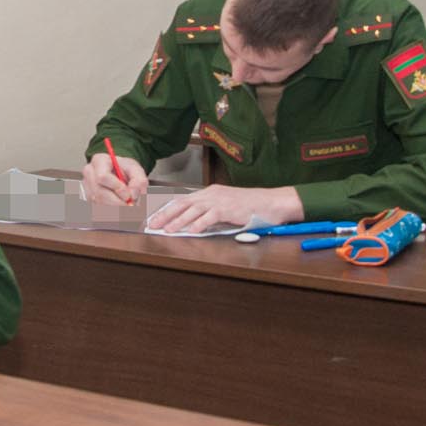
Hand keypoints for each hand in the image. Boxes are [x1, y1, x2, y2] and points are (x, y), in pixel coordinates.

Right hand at [82, 152, 148, 204]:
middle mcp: (89, 174)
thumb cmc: (124, 169)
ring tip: (127, 206)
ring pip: (99, 204)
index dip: (117, 188)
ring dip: (116, 209)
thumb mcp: (135, 169)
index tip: (128, 195)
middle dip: (118, 203)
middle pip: (100, 194)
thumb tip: (133, 194)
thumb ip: (139, 180)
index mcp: (99, 161)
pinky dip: (112, 212)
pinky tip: (120, 208)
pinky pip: (99, 210)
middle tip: (130, 206)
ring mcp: (87, 187)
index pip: (103, 177)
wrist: (119, 173)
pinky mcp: (88, 199)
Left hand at [146, 184, 302, 234]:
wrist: (272, 202)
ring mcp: (220, 201)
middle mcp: (211, 194)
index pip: (182, 201)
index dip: (167, 210)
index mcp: (209, 193)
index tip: (155, 218)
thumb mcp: (226, 206)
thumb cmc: (250, 207)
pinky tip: (191, 232)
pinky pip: (210, 217)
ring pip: (193, 210)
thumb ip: (209, 213)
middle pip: (183, 204)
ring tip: (167, 229)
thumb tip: (192, 225)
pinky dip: (199, 224)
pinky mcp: (230, 209)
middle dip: (166, 214)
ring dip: (178, 221)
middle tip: (153, 224)